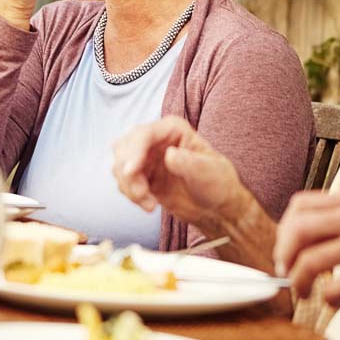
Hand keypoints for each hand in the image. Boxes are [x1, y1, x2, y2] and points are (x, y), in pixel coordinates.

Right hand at [112, 116, 248, 228]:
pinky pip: (124, 182)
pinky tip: (149, 205)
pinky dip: (131, 195)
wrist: (216, 209)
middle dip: (127, 171)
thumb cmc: (218, 184)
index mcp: (173, 130)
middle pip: (124, 147)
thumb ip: (188, 162)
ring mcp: (147, 159)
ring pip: (120, 165)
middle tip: (141, 193)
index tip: (131, 171)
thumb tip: (169, 155)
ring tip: (150, 203)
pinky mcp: (142, 177)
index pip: (144, 134)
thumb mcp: (209, 171)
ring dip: (129, 186)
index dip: (134, 151)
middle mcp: (156, 140)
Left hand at [274, 191, 339, 339]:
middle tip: (287, 273)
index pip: (301, 204)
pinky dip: (329, 298)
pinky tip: (336, 301)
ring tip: (306, 293)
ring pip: (310, 257)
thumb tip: (302, 243)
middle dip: (284, 254)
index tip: (285, 251)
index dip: (284, 229)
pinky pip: (336, 285)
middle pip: (298, 227)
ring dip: (299, 280)